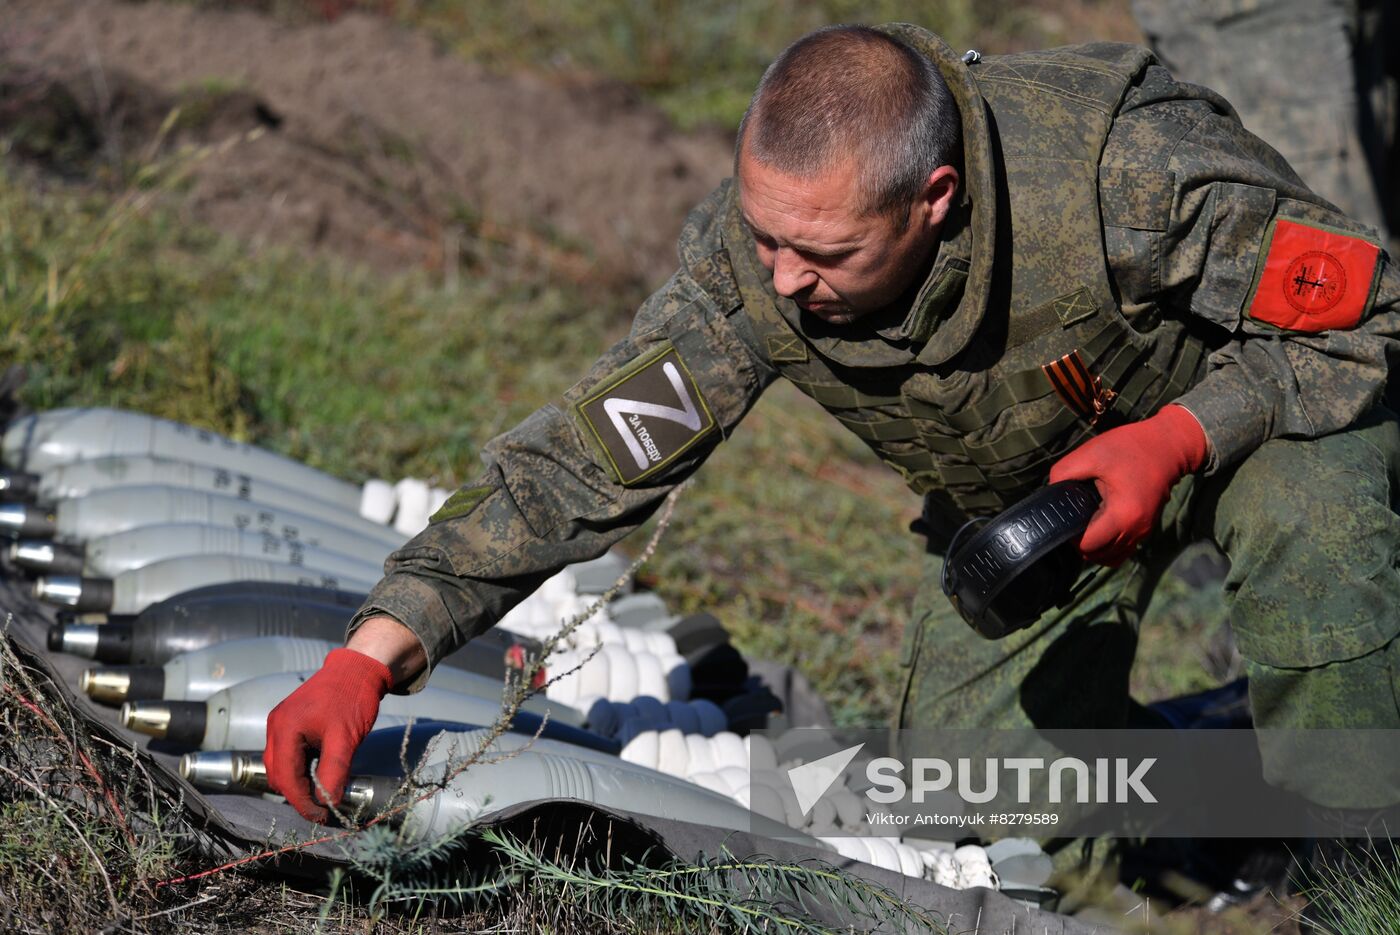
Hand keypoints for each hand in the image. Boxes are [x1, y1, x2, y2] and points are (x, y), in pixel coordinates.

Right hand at [264, 648, 392, 822]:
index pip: (286, 777)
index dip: (302, 802)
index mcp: (285, 728)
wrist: (357, 668)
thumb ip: (334, 771)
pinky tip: (318, 772)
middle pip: (278, 774)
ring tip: (322, 792)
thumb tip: (328, 803)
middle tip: (323, 807)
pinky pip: (286, 753)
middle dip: (298, 794)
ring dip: (297, 782)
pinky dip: (299, 767)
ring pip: (280, 766)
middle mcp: (275, 726)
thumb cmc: (352, 698)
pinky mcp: (288, 722)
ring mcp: (279, 723)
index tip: (321, 816)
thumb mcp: (345, 738)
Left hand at [1048, 404, 1207, 565]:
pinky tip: (1099, 528)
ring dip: (1095, 548)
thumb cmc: (1129, 448)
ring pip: (1112, 557)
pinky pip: (1124, 550)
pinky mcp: (1146, 528)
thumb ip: (1064, 473)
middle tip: (1072, 521)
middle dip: (1081, 545)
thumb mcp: (1091, 454)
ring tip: (1084, 525)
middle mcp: (1136, 530)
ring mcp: (1144, 532)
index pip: (1089, 546)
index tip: (1066, 518)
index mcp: (1123, 515)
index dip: (1071, 537)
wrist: (1169, 445)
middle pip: (1100, 557)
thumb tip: (1051, 493)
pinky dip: (1109, 546)